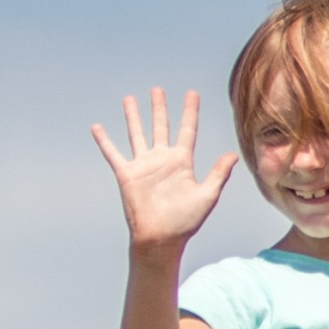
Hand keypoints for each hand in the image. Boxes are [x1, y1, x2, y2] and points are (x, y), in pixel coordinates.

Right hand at [91, 87, 234, 249]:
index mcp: (182, 162)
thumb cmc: (185, 222)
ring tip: (129, 98)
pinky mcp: (126, 174)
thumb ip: (218, 174)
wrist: (160, 239)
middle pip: (161, 126)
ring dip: (133, 116)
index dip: (189, 111)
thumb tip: (232, 154)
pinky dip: (104, 140)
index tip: (192, 93)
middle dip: (159, 108)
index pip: (187, 130)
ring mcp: (144, 165)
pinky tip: (96, 126)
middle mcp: (162, 160)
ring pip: (137, 134)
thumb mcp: (207, 196)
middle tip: (157, 89)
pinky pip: (112, 153)